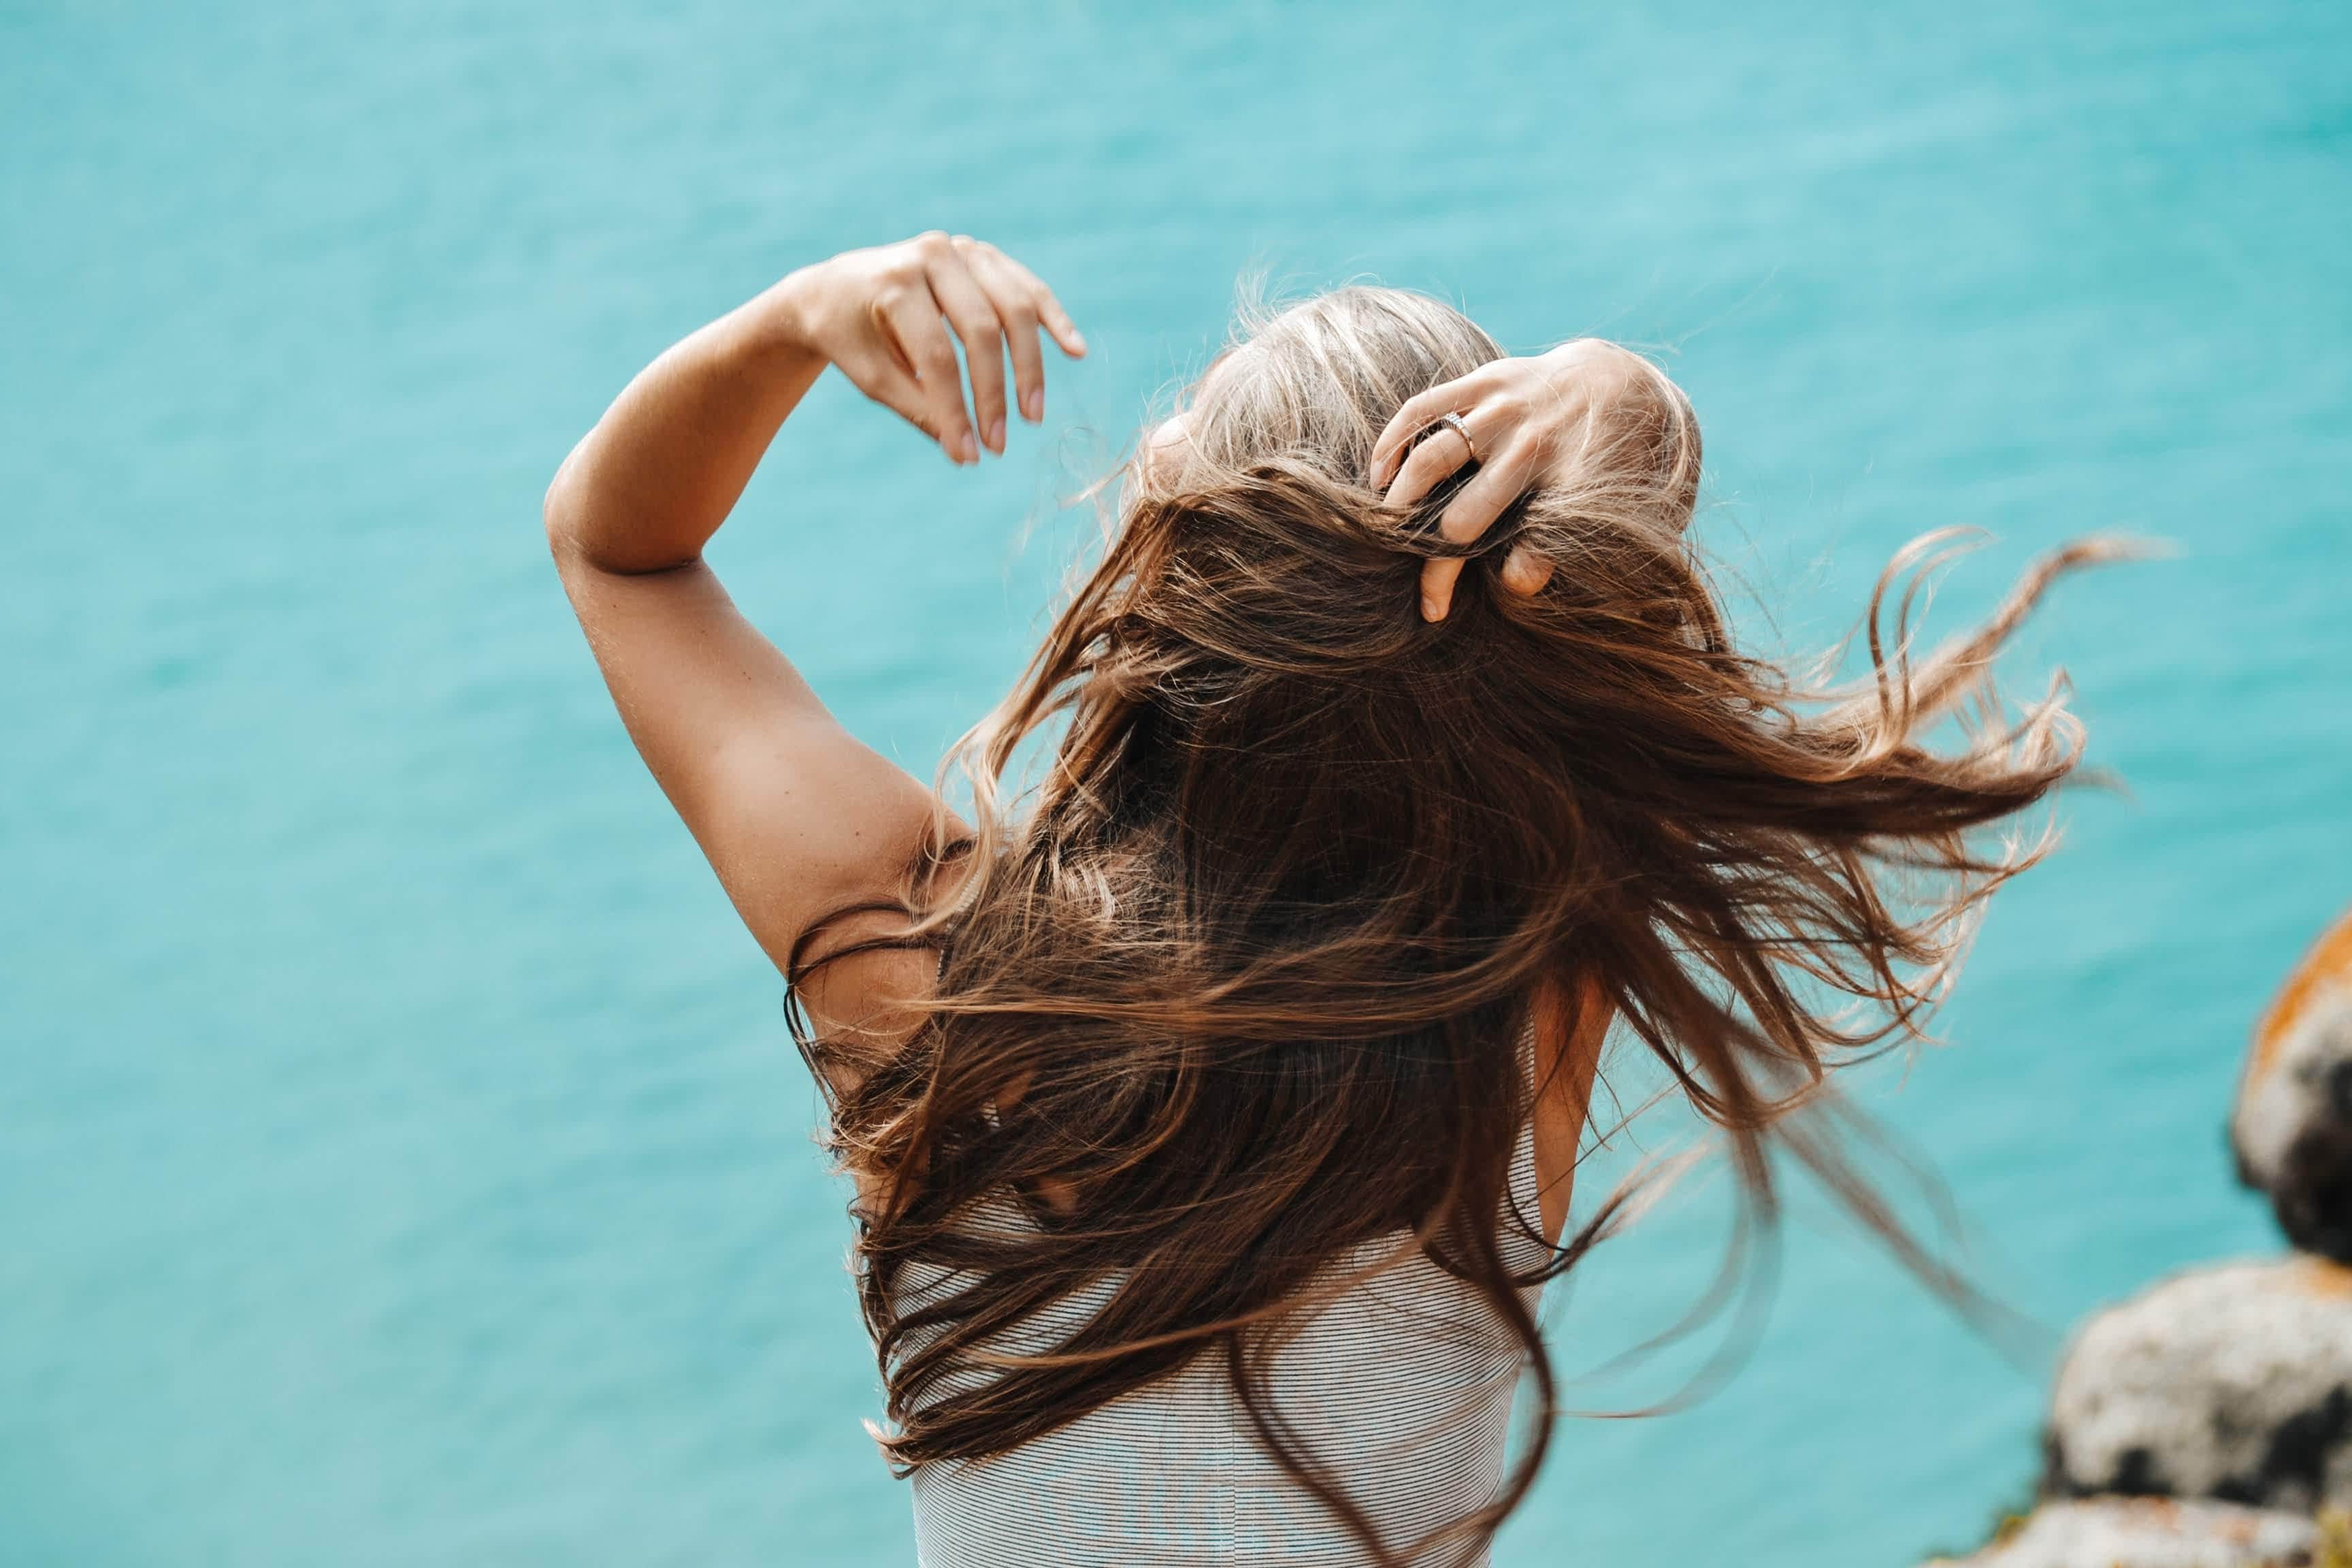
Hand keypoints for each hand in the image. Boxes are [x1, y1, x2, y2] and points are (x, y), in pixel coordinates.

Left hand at [777, 232, 1085, 464]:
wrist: (835, 288)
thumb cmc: (850, 336)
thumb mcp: (870, 376)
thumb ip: (918, 407)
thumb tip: (966, 451)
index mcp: (894, 282)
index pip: (936, 355)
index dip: (955, 409)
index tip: (967, 454)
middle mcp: (931, 255)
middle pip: (980, 330)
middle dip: (993, 392)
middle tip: (999, 445)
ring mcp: (962, 250)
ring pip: (1013, 307)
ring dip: (1029, 365)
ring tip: (1033, 414)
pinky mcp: (984, 256)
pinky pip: (1027, 288)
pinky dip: (1052, 319)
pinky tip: (1074, 350)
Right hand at [1368, 340, 1672, 621]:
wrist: (1614, 381)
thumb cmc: (1608, 461)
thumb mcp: (1611, 509)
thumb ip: (1564, 548)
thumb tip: (1518, 587)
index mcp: (1572, 483)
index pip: (1531, 546)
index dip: (1502, 578)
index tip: (1453, 605)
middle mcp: (1533, 445)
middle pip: (1463, 518)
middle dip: (1433, 560)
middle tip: (1416, 588)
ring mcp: (1505, 409)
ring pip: (1431, 461)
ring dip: (1400, 505)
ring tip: (1386, 535)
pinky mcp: (1485, 381)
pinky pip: (1422, 410)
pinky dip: (1392, 444)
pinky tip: (1379, 477)